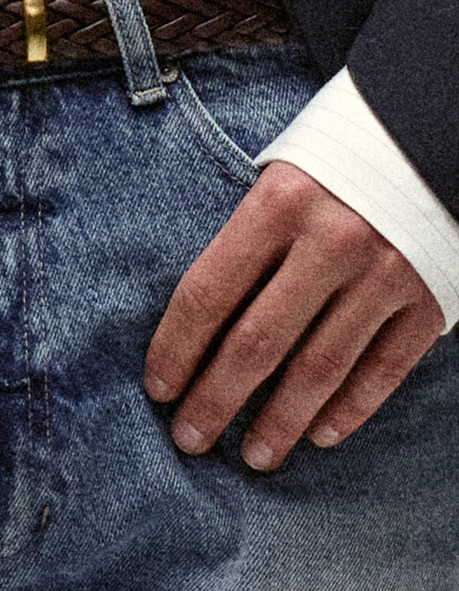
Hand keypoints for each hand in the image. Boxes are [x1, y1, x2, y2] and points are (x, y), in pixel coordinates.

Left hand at [143, 161, 443, 469]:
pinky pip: (382, 370)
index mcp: (278, 204)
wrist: (432, 135)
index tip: (158, 387)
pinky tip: (321, 435)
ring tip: (254, 456)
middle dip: (216, 400)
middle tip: (189, 439)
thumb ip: (247, 239)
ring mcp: (384, 275)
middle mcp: (331, 242)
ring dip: (281, 422)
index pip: (209, 292)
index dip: (177, 348)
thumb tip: (201, 318)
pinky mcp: (429, 300)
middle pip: (258, 343)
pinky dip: (350, 409)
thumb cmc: (337, 160)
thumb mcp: (280, 177)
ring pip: (320, 369)